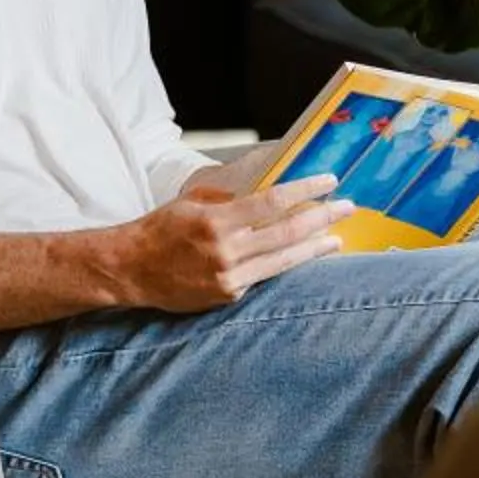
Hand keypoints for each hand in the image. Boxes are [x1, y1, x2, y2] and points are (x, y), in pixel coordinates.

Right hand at [110, 175, 351, 313]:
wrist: (131, 270)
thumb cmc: (160, 230)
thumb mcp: (192, 202)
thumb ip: (229, 198)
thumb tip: (265, 194)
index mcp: (216, 221)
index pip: (272, 202)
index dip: (306, 191)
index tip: (329, 182)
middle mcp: (226, 251)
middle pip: (287, 232)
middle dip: (322, 218)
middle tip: (347, 208)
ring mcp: (229, 278)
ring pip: (284, 260)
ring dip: (315, 247)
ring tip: (337, 238)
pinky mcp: (229, 296)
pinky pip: (265, 276)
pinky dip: (287, 264)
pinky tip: (303, 256)